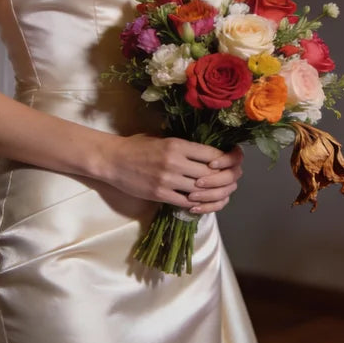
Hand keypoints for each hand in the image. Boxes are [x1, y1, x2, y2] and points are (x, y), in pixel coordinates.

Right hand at [98, 135, 242, 213]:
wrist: (112, 160)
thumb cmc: (138, 146)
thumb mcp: (164, 139)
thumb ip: (186, 147)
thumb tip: (211, 155)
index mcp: (178, 144)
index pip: (213, 155)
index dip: (227, 161)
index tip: (231, 164)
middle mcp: (176, 161)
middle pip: (211, 174)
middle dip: (224, 179)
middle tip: (230, 182)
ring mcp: (168, 179)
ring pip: (201, 190)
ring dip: (212, 194)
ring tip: (219, 194)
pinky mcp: (159, 193)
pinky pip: (186, 202)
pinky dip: (196, 203)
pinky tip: (200, 203)